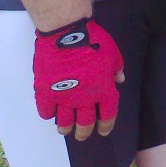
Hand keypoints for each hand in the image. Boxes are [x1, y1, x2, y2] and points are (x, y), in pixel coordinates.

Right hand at [33, 17, 124, 139]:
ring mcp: (64, 97)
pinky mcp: (46, 93)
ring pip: (65, 123)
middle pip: (85, 124)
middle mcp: (84, 98)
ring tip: (66, 129)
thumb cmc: (92, 39)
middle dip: (85, 132)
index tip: (104, 130)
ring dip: (66, 128)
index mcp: (103, 89)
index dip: (107, 125)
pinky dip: (49, 115)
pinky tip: (51, 112)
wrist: (66, 31)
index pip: (108, 115)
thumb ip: (117, 68)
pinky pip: (46, 111)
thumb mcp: (113, 52)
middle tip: (82, 135)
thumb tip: (119, 79)